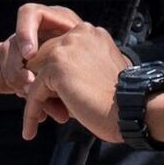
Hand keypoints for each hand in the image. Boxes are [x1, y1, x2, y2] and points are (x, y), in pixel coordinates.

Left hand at [0, 6, 129, 145]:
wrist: (133, 110)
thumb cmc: (120, 100)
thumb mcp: (98, 72)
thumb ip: (76, 68)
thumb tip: (43, 81)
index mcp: (91, 33)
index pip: (59, 53)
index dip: (54, 79)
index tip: (54, 101)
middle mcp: (78, 34)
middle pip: (44, 62)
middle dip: (41, 88)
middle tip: (41, 113)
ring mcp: (66, 48)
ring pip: (35, 76)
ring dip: (36, 101)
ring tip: (35, 124)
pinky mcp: (55, 66)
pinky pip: (33, 92)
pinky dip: (30, 113)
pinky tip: (30, 131)